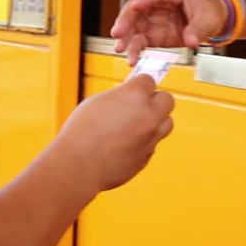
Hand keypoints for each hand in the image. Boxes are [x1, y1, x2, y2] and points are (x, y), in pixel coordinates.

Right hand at [56, 75, 174, 191]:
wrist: (78, 165)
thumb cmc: (81, 133)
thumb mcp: (98, 102)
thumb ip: (119, 97)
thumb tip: (128, 97)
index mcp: (134, 95)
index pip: (149, 80)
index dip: (140, 84)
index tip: (134, 87)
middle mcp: (148, 114)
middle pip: (167, 99)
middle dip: (155, 100)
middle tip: (140, 104)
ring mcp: (151, 136)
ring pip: (167, 122)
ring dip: (156, 120)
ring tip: (136, 124)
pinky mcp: (148, 155)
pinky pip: (154, 142)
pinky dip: (144, 140)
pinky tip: (126, 142)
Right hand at [111, 0, 227, 65]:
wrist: (212, 20)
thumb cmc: (208, 11)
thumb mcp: (208, 19)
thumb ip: (198, 29)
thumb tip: (190, 39)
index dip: (144, 0)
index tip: (135, 7)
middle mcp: (157, 4)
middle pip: (136, 9)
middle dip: (126, 21)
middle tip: (118, 33)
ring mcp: (153, 19)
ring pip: (133, 26)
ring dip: (125, 37)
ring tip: (121, 48)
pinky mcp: (152, 33)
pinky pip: (139, 40)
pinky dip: (134, 49)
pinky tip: (131, 57)